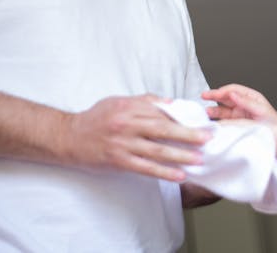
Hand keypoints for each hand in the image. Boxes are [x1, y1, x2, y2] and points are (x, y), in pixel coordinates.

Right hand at [64, 94, 211, 181]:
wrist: (68, 136)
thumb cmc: (95, 118)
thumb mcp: (118, 101)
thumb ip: (144, 101)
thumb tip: (170, 103)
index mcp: (130, 108)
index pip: (162, 112)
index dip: (183, 117)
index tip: (201, 121)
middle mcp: (127, 124)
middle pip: (163, 129)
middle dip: (188, 134)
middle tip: (208, 138)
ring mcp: (123, 144)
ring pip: (157, 150)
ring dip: (180, 155)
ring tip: (199, 158)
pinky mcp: (118, 161)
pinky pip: (145, 168)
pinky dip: (163, 172)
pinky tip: (178, 175)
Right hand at [202, 84, 276, 123]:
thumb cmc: (275, 125)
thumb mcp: (261, 111)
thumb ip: (246, 102)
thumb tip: (233, 93)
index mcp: (252, 98)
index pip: (234, 90)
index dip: (222, 91)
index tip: (213, 94)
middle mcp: (244, 106)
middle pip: (226, 98)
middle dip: (214, 97)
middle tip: (204, 96)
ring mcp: (240, 116)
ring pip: (223, 110)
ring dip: (214, 110)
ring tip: (206, 112)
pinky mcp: (237, 126)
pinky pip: (225, 122)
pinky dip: (217, 122)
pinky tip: (212, 123)